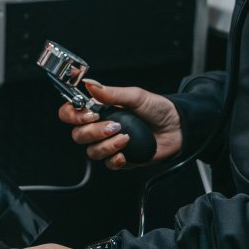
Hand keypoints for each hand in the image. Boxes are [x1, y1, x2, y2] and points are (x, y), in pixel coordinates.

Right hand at [60, 80, 181, 169]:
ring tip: (125, 137)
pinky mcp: (121, 159)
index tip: (89, 114)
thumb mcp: (135, 96)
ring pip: (91, 151)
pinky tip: (125, 153)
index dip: (72, 115)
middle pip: (78, 135)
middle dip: (93, 132)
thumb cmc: (158, 109)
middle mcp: (100, 128)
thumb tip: (88, 83)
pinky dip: (115, 159)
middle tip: (114, 125)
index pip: (71, 114)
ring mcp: (109, 144)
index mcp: (99, 110)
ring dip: (106, 145)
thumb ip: (111, 93)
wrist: (178, 128)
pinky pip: (108, 164)